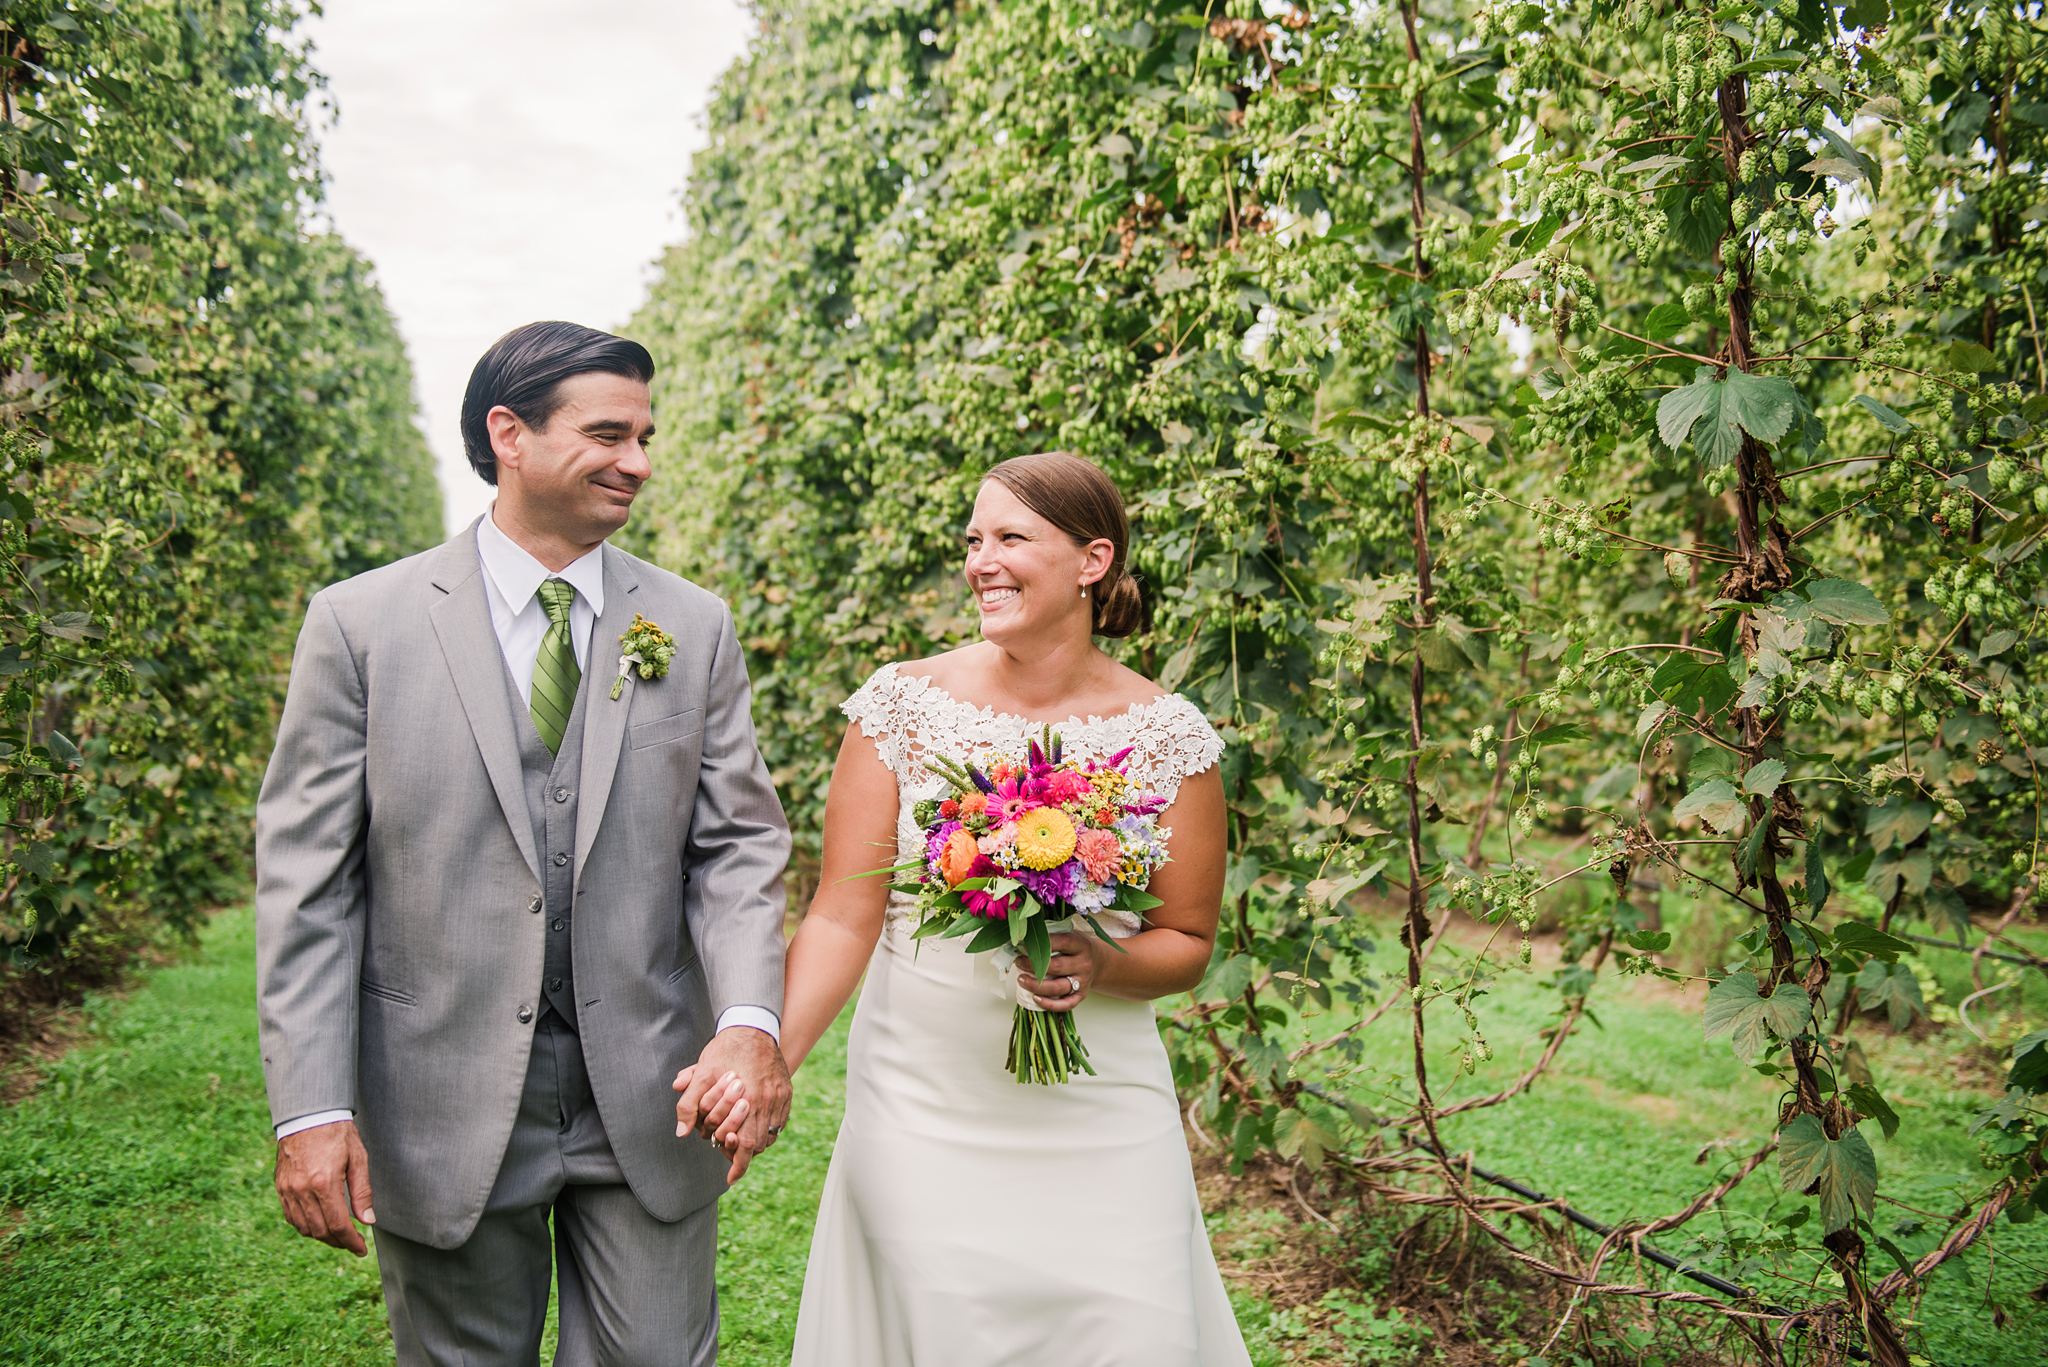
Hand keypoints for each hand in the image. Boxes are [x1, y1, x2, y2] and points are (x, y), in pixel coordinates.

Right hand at [274, 1119, 374, 1256]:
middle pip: (320, 1231)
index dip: (351, 1242)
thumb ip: (362, 1192)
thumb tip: (367, 1221)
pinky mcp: (280, 1187)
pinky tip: (319, 1223)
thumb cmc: (337, 1134)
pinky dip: (305, 1226)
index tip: (361, 1249)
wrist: (308, 1115)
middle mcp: (302, 1190)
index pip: (338, 1225)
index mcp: (324, 1183)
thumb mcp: (358, 1159)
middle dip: (338, 1242)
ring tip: (339, 1235)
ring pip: (304, 1228)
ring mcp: (288, 1190)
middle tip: (353, 1243)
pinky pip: (291, 1217)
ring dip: (322, 1237)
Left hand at [672, 1026, 790, 1183]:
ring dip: (756, 1143)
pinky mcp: (786, 1091)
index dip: (738, 1165)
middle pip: (759, 1143)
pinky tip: (754, 1126)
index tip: (731, 1178)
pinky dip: (768, 1129)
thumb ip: (689, 1104)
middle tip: (731, 1158)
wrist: (752, 1025)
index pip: (744, 1144)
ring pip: (770, 1134)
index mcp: (747, 1098)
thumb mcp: (702, 1073)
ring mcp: (780, 1096)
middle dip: (744, 1156)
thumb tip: (680, 1132)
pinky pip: (780, 1121)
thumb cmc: (725, 1049)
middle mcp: (767, 1100)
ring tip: (740, 1143)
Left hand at [1016, 930, 1096, 1012]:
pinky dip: (1049, 1004)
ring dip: (1036, 985)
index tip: (1024, 945)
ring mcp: (1083, 981)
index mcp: (1081, 945)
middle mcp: (1083, 964)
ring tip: (1021, 979)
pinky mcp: (1081, 995)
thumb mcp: (1070, 935)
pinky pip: (1065, 1004)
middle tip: (1018, 962)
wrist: (1098, 962)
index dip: (1043, 944)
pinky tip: (1035, 998)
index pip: (1062, 943)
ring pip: (1057, 987)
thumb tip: (1024, 937)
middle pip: (1056, 967)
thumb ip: (1052, 936)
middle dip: (1033, 966)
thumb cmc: (1076, 948)